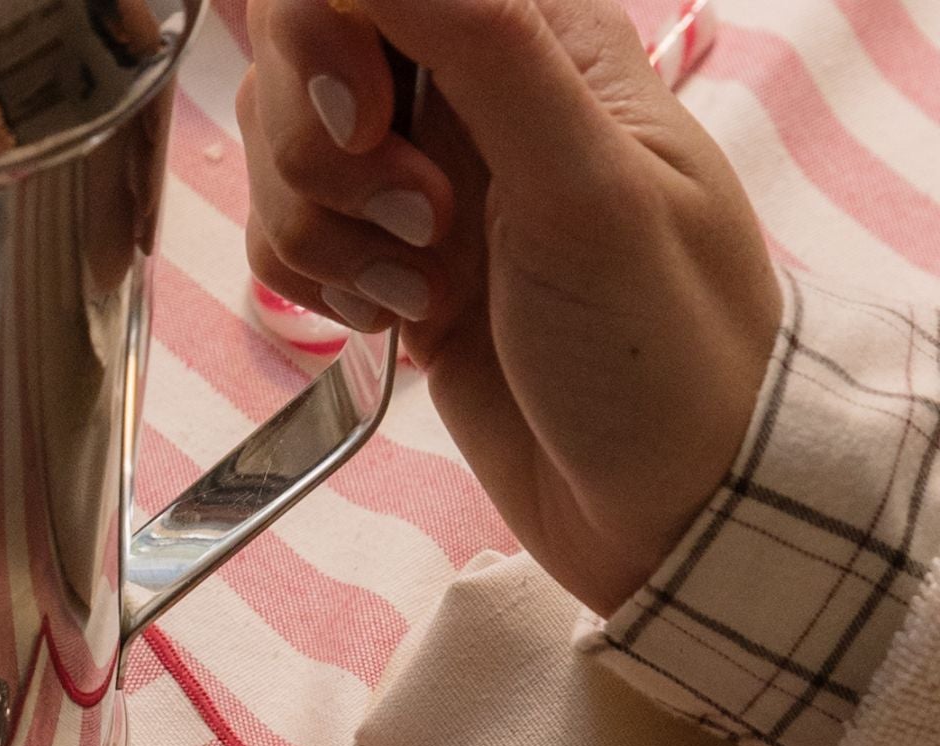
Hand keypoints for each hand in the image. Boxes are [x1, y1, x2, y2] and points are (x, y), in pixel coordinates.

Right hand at [235, 0, 782, 612]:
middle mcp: (464, 93)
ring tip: (428, 294)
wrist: (659, 502)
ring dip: (327, 240)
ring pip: (282, 164)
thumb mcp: (584, 185)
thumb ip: (483, 45)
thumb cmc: (658, 345)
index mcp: (534, 33)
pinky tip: (405, 324)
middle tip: (425, 229)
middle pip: (296, 64)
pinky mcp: (384, 267)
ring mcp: (417, 184)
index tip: (361, 123)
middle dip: (324, 160)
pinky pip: (290, 244)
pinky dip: (322, 290)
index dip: (325, 38)